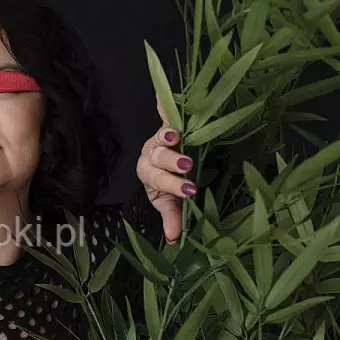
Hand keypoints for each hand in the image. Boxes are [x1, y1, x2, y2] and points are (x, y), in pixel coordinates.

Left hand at [136, 97, 194, 244]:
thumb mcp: (168, 200)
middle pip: (159, 157)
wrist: (164, 158)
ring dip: (168, 135)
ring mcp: (160, 137)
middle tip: (186, 165)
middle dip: (171, 162)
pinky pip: (164, 112)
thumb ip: (172, 216)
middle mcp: (152, 153)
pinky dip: (162, 106)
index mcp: (149, 173)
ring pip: (162, 136)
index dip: (172, 185)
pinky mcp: (168, 121)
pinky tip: (161, 99)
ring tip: (176, 135)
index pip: (158, 180)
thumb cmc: (166, 181)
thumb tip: (174, 240)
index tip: (190, 190)